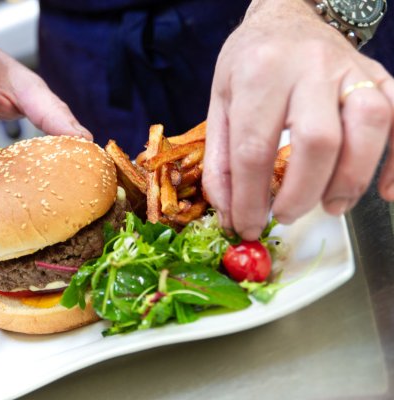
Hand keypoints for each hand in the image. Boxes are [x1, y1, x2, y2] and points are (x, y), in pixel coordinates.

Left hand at [202, 0, 393, 239]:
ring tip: (331, 205)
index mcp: (258, 75)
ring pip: (369, 125)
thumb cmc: (248, 64)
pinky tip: (385, 191)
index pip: (253, 148)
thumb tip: (229, 213)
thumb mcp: (219, 104)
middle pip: (317, 139)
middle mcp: (308, 68)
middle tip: (287, 215)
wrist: (284, 16)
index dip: (250, 198)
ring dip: (352, 178)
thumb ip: (220, 161)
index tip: (247, 226)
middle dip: (302, 191)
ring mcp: (349, 69)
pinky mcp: (377, 75)